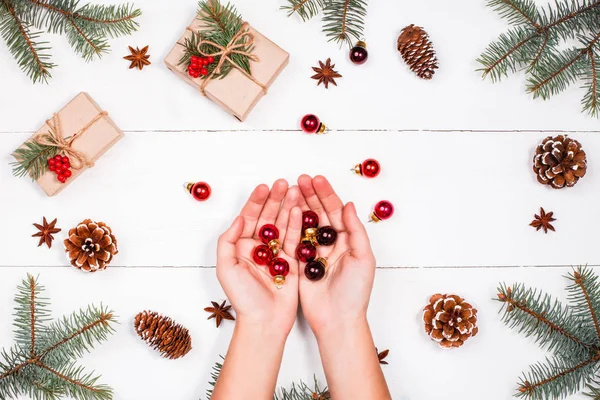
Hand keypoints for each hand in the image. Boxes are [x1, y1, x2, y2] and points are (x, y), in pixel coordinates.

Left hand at [216, 179, 302, 337]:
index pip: (249, 217)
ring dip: (288, 206)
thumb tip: (239, 218)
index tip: (264, 187)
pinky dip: (297, 223)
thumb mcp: (226, 268)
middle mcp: (259, 248)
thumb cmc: (243, 298)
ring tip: (295, 189)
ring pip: (283, 224)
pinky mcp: (292, 261)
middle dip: (275, 199)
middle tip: (283, 183)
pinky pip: (294, 238)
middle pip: (268, 217)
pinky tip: (299, 209)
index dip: (256, 201)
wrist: (264, 321)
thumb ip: (228, 241)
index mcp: (241, 247)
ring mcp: (276, 254)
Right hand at [296, 175, 376, 337]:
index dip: (326, 194)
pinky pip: (295, 240)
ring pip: (306, 223)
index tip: (316, 180)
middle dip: (310, 195)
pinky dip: (290, 225)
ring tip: (290, 188)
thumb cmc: (355, 292)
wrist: (337, 320)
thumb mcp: (363, 258)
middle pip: (320, 213)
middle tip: (300, 179)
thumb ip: (355, 231)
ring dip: (298, 205)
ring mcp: (315, 252)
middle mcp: (331, 243)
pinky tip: (283, 211)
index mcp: (348, 240)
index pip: (336, 211)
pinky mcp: (301, 263)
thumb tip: (349, 204)